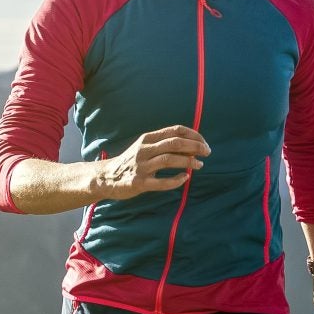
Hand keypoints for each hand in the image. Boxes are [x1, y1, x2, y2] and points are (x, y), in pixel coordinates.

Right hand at [91, 126, 208, 199]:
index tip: (204, 142)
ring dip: (188, 161)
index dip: (193, 135)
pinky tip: (185, 178)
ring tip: (199, 165)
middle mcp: (144, 149)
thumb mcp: (145, 148)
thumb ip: (164, 145)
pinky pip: (162, 182)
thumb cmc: (131, 162)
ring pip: (169, 159)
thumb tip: (192, 146)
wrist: (107, 177)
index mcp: (147, 138)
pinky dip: (176, 179)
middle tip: (207, 152)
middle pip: (175, 143)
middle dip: (195, 146)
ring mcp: (141, 166)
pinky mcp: (140, 182)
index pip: (175, 130)